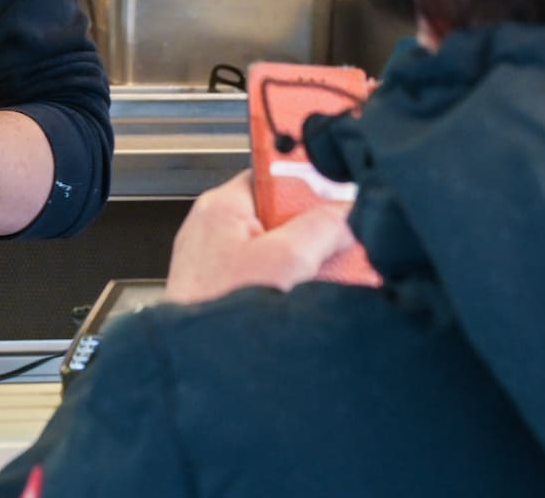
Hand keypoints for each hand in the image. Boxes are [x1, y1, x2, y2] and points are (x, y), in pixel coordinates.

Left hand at [164, 170, 358, 304]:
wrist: (196, 372)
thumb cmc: (218, 313)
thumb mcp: (286, 261)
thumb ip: (322, 226)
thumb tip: (348, 211)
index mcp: (222, 205)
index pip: (276, 172)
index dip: (310, 184)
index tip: (339, 199)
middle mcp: (214, 228)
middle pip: (282, 213)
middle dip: (314, 234)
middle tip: (336, 254)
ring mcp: (218, 262)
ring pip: (278, 249)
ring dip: (306, 266)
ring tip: (322, 286)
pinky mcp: (224, 291)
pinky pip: (267, 277)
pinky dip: (289, 288)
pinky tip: (303, 306)